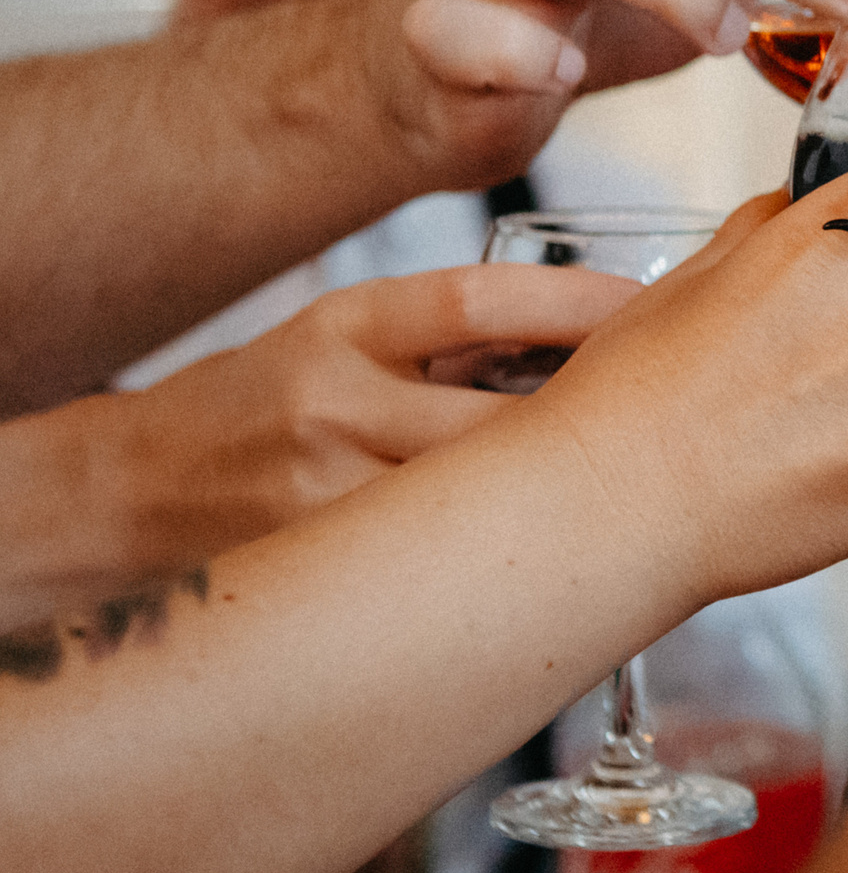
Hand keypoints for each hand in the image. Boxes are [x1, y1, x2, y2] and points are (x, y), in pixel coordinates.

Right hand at [7, 264, 633, 614]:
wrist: (130, 493)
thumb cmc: (261, 404)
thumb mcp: (343, 334)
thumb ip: (453, 334)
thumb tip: (605, 331)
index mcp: (344, 326)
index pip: (482, 300)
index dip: (585, 303)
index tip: (661, 311)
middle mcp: (333, 404)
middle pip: (503, 415)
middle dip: (604, 426)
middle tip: (692, 423)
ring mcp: (326, 494)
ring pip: (484, 502)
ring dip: (575, 505)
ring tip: (658, 497)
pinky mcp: (326, 571)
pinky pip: (447, 571)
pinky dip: (516, 566)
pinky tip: (578, 565)